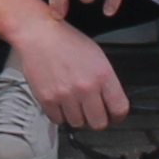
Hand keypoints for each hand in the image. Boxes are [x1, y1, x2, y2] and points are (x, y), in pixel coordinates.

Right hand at [8, 15, 128, 132]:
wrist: (39, 34)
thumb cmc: (67, 41)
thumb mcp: (97, 56)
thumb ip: (106, 80)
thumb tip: (110, 101)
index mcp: (103, 75)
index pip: (120, 109)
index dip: (117, 115)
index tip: (114, 115)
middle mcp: (86, 87)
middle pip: (99, 123)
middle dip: (97, 119)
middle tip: (92, 112)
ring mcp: (66, 95)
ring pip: (78, 123)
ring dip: (77, 116)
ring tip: (73, 103)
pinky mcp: (47, 99)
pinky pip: (58, 120)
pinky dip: (60, 114)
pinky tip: (60, 102)